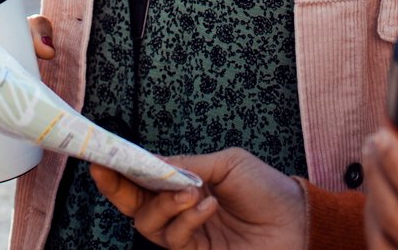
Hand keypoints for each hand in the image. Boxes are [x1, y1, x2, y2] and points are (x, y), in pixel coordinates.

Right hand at [91, 147, 304, 249]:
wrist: (296, 222)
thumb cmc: (267, 188)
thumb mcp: (227, 164)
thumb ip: (187, 165)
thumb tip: (151, 163)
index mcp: (187, 182)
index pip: (146, 178)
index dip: (122, 170)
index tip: (102, 158)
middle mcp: (181, 209)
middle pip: (136, 204)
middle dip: (119, 189)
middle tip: (108, 172)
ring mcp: (188, 234)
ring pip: (148, 224)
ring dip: (164, 204)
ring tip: (191, 192)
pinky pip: (173, 239)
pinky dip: (186, 220)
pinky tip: (207, 206)